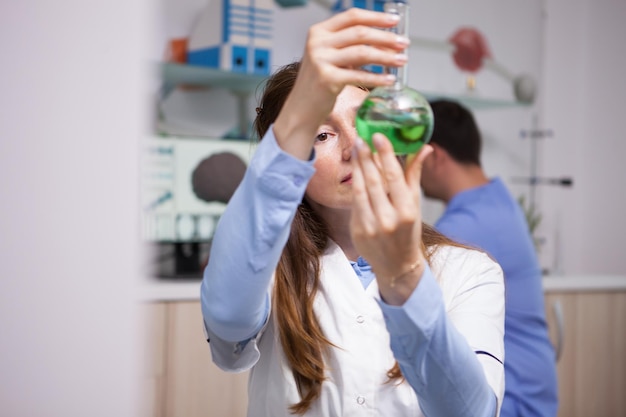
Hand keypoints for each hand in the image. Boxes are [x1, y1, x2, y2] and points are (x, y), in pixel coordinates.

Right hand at [274, 8, 409, 159]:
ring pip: (362, 52)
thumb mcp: (330, 57)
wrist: (301, 109)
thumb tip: (385, 41)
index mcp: (319, 32)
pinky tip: (390, 80)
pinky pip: (359, 76)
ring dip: (386, 56)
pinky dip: (377, 78)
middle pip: (360, 33)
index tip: (395, 21)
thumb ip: (350, 46)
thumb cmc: (318, 83)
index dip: (376, 17)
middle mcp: (318, 43)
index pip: (351, 16)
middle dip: (386, 37)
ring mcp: (321, 60)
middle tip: (404, 43)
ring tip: (402, 60)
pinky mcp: (327, 79)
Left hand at [350, 133, 432, 304]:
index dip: (385, 154)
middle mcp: (389, 219)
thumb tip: (425, 147)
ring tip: (356, 150)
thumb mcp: (415, 204)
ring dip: (357, 168)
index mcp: (407, 211)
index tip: (378, 136)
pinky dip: (354, 185)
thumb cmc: (408, 230)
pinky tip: (354, 171)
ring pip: (361, 190)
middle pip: (374, 181)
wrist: (396, 264)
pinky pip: (355, 203)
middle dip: (366, 158)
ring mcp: (371, 226)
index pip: (394, 176)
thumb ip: (414, 175)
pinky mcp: (358, 231)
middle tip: (361, 138)